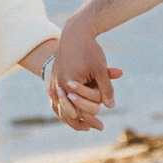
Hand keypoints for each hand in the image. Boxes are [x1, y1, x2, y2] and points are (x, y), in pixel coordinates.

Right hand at [47, 16, 122, 132]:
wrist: (74, 33)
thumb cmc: (89, 50)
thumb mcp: (100, 69)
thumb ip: (105, 88)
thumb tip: (110, 106)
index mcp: (69, 83)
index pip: (79, 109)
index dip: (91, 120)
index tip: (100, 127)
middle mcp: (58, 85)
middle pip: (67, 112)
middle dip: (81, 122)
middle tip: (93, 129)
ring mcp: (53, 82)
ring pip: (59, 108)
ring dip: (70, 118)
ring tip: (83, 125)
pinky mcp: (52, 79)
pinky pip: (55, 100)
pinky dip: (63, 108)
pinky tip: (72, 112)